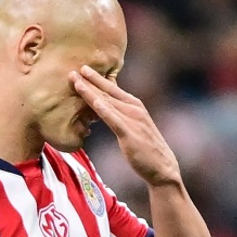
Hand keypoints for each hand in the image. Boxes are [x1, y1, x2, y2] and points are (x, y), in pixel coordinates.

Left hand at [70, 65, 180, 185]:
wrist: (162, 167)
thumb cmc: (146, 149)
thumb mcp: (133, 127)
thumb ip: (120, 117)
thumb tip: (105, 111)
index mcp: (134, 105)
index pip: (112, 89)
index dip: (97, 79)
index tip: (82, 68)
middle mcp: (134, 108)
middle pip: (108, 92)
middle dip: (90, 80)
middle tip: (74, 69)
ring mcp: (133, 120)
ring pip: (107, 102)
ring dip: (91, 91)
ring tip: (76, 81)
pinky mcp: (130, 134)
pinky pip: (114, 120)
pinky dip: (104, 110)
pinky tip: (94, 102)